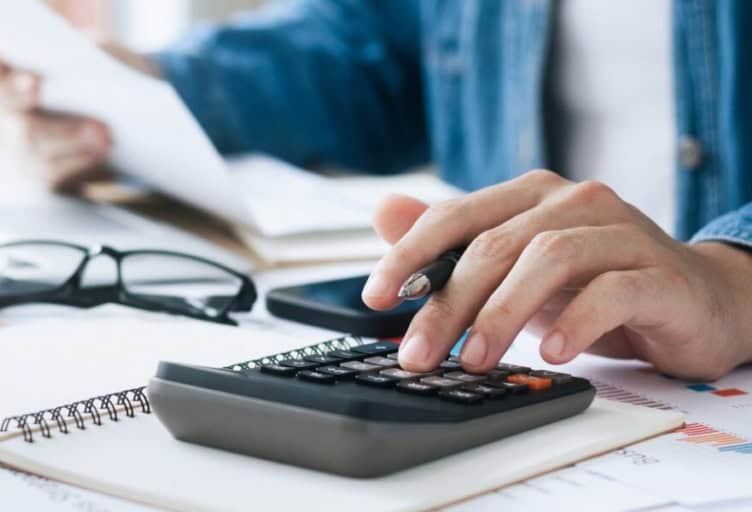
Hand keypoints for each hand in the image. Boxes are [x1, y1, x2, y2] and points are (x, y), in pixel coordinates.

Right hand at [0, 28, 157, 192]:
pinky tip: (100, 153)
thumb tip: (76, 67)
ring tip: (101, 132)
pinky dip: (77, 161)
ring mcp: (16, 137)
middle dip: (17, 92)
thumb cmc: (106, 70)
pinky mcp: (39, 169)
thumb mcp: (101, 50)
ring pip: (27, 139)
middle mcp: (2, 99)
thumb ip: (84, 51)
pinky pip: (48, 171)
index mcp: (7, 58)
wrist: (127, 111)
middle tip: (37, 87)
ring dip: (65, 134)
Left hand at [362, 170, 751, 380]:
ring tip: (475, 359)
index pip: (456, 216)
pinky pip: (611, 292)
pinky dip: (575, 323)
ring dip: (502, 314)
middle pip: (494, 246)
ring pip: (548, 259)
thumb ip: (452, 243)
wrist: (695, 300)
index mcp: (530, 196)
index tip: (374, 298)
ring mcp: (620, 232)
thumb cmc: (593, 283)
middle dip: (448, 304)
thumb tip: (384, 212)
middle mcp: (574, 202)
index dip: (410, 255)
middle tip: (418, 354)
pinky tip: (551, 353)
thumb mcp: (513, 268)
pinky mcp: (658, 273)